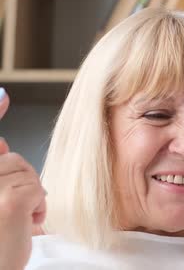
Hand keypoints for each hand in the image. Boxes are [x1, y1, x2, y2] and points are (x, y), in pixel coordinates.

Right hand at [0, 89, 46, 269]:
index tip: (3, 97)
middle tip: (8, 211)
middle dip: (20, 181)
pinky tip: (23, 227)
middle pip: (11, 158)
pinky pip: (38, 189)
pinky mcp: (8, 201)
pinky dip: (39, 208)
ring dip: (30, 197)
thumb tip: (0, 142)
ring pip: (27, 173)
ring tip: (12, 221)